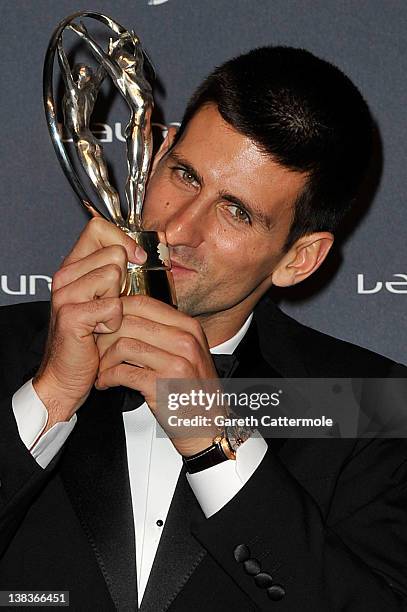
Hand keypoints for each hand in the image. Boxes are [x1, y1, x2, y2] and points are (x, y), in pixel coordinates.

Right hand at [34, 218, 145, 432]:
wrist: (68, 374)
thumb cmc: (91, 338)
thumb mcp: (104, 298)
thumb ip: (115, 273)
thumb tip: (141, 253)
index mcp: (74, 267)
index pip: (98, 228)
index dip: (122, 239)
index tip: (136, 259)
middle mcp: (65, 276)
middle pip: (114, 253)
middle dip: (124, 280)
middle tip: (110, 305)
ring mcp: (65, 295)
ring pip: (114, 275)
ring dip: (120, 302)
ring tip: (105, 320)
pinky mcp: (71, 315)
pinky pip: (112, 305)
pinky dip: (114, 322)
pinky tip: (101, 333)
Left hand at [96, 295, 224, 455]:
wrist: (209, 427)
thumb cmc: (193, 391)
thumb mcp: (188, 353)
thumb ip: (165, 332)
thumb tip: (128, 316)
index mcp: (189, 328)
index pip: (143, 303)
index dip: (115, 311)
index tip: (104, 324)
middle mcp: (185, 341)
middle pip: (129, 322)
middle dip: (105, 335)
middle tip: (96, 348)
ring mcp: (176, 363)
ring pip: (123, 345)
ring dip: (105, 358)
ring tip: (101, 368)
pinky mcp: (163, 387)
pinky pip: (123, 372)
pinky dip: (108, 377)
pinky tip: (106, 383)